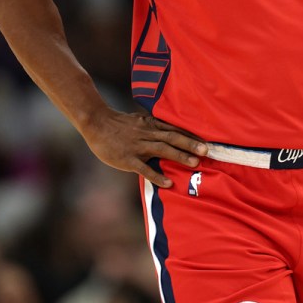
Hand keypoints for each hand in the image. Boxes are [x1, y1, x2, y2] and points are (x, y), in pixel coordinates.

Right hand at [80, 109, 208, 187]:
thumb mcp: (138, 120)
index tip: (206, 141)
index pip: (174, 129)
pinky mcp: (128, 158)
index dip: (191, 135)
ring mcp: (137, 146)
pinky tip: (168, 183)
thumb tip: (167, 129)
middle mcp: (147, 134)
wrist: (96, 123)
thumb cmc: (117, 124)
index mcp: (150, 125)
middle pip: (172, 137)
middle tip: (207, 151)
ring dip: (179, 156)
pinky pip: (144, 168)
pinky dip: (156, 175)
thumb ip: (152, 126)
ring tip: (195, 163)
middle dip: (190, 144)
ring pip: (162, 150)